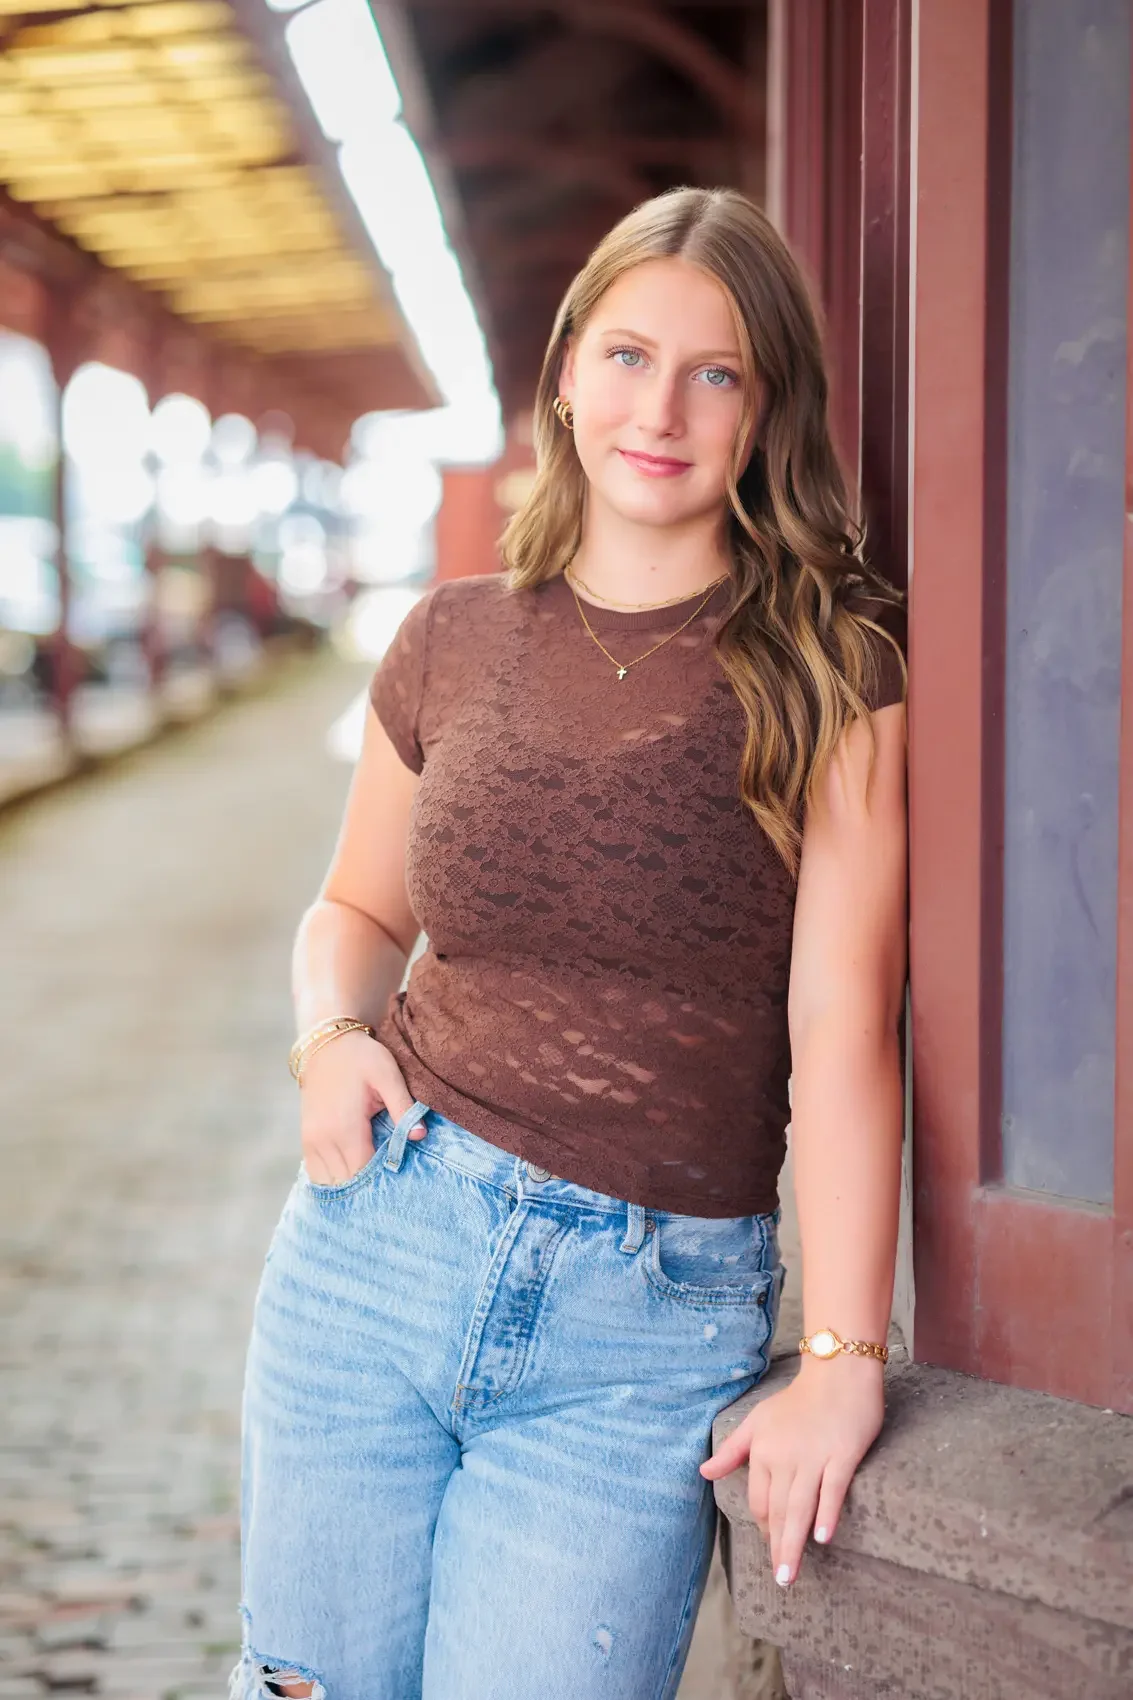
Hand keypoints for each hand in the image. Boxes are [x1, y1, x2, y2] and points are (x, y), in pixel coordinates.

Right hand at [298, 1030, 423, 1185]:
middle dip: (368, 1187)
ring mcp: (312, 1141)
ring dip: (350, 1185)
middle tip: (391, 1187)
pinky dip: (333, 1178)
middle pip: (347, 1182)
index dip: (381, 1182)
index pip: (363, 1173)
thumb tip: (419, 1136)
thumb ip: (403, 1107)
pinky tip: (353, 1176)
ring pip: (330, 1182)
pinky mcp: (307, 1138)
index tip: (399, 1182)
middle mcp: (324, 1139)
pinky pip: (317, 1173)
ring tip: (373, 1183)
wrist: (326, 1043)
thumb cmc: (361, 1057)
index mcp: (346, 1128)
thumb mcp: (388, 1075)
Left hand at [699, 1354, 883, 1586]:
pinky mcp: (842, 1454)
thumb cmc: (799, 1400)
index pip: (759, 1500)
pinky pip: (832, 1488)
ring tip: (789, 1574)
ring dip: (793, 1542)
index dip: (764, 1526)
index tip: (771, 1547)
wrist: (837, 1372)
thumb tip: (703, 1473)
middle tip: (780, 1579)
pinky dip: (826, 1513)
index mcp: (763, 1450)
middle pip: (777, 1510)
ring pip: (799, 1506)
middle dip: (777, 1546)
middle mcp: (785, 1456)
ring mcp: (814, 1456)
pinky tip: (822, 1537)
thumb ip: (732, 1450)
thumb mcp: (757, 1421)